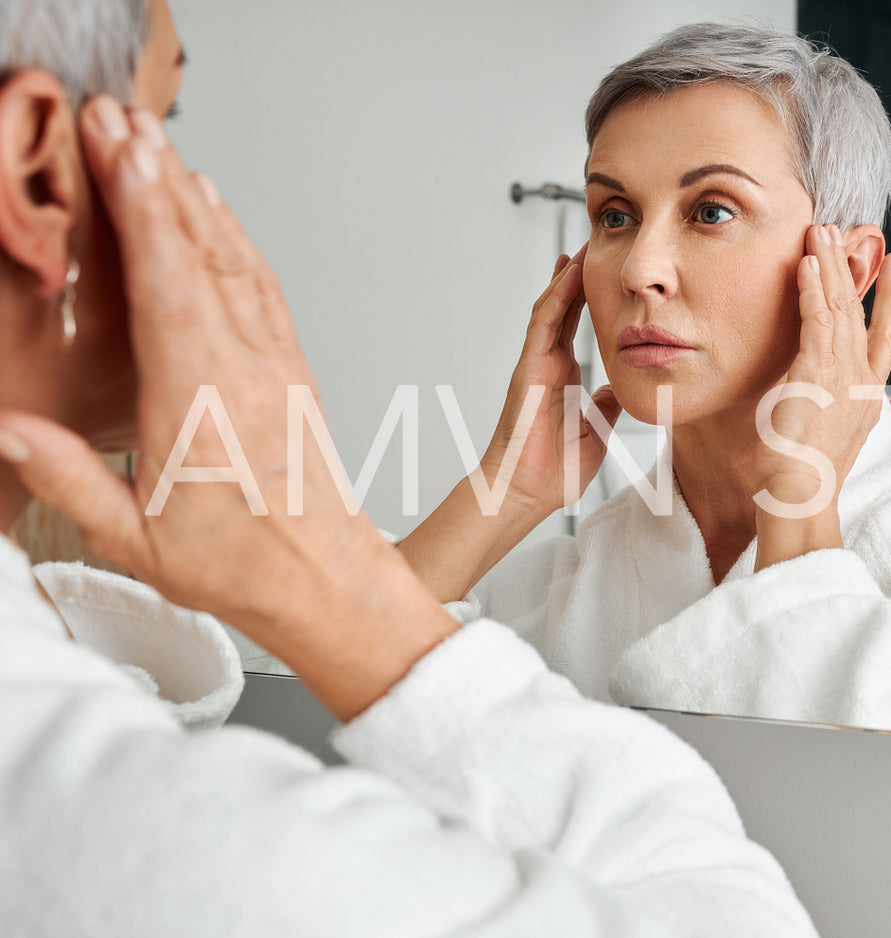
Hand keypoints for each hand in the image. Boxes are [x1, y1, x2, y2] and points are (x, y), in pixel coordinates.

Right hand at [0, 97, 455, 719]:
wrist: (325, 578)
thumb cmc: (241, 564)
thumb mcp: (132, 537)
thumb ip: (67, 478)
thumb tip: (8, 428)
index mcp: (201, 396)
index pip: (167, 281)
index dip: (141, 209)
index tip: (117, 150)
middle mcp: (245, 365)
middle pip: (197, 250)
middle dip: (155, 178)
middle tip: (120, 118)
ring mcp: (273, 361)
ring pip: (233, 259)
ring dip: (193, 197)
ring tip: (156, 144)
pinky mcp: (289, 367)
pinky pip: (260, 285)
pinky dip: (233, 237)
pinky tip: (214, 211)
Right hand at [395, 248, 620, 602]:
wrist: (526, 492)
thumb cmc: (554, 471)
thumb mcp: (596, 430)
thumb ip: (606, 406)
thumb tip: (620, 388)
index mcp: (564, 376)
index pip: (577, 326)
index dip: (592, 297)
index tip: (608, 272)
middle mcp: (548, 364)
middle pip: (563, 308)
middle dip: (578, 276)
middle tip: (596, 244)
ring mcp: (536, 364)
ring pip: (551, 308)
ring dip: (566, 278)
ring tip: (583, 248)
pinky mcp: (528, 369)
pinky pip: (542, 325)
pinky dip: (555, 297)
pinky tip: (568, 275)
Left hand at [751, 223, 890, 567]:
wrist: (802, 497)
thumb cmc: (804, 479)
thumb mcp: (821, 436)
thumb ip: (821, 409)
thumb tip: (805, 399)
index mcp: (869, 396)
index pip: (884, 337)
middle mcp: (863, 381)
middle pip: (861, 313)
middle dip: (856, 270)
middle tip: (852, 233)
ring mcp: (843, 375)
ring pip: (839, 308)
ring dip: (830, 266)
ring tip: (823, 231)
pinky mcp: (817, 373)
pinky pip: (816, 320)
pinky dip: (812, 288)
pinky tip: (807, 262)